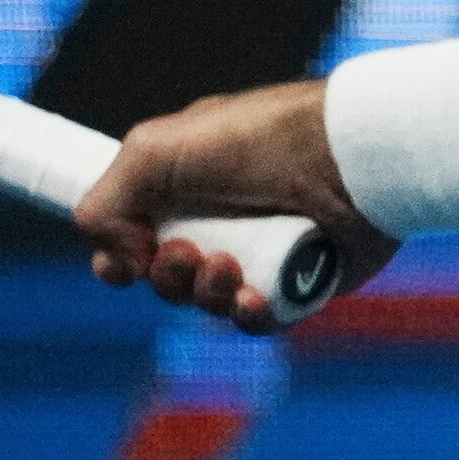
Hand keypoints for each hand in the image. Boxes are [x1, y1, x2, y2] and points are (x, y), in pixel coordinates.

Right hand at [76, 79, 398, 333]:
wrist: (349, 157)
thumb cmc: (259, 140)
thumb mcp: (158, 149)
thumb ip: (109, 196)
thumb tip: (112, 252)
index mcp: (185, 181)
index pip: (134, 233)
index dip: (118, 258)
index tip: (120, 265)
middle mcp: (220, 216)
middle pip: (165, 277)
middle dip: (166, 275)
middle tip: (188, 252)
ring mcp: (260, 252)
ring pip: (208, 303)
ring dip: (206, 294)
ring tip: (230, 268)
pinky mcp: (299, 282)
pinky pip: (257, 320)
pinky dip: (248, 315)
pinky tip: (255, 297)